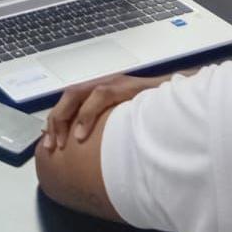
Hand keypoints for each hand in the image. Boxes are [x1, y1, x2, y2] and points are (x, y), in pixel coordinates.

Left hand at [40, 74, 156, 150]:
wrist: (183, 94)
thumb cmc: (157, 109)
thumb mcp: (128, 119)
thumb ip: (112, 126)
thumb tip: (94, 148)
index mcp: (103, 89)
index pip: (72, 100)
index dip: (57, 119)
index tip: (49, 141)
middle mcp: (105, 82)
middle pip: (69, 95)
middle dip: (54, 120)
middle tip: (50, 146)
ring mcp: (114, 82)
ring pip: (77, 93)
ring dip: (64, 118)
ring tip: (60, 142)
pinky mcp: (124, 87)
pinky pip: (98, 96)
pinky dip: (86, 115)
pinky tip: (81, 134)